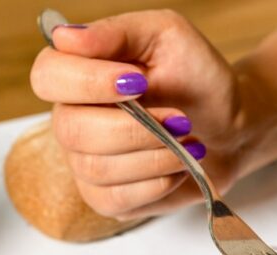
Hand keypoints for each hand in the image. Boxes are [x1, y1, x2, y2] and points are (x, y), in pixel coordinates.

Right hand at [30, 10, 257, 219]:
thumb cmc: (197, 79)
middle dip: (134, 128)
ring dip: (154, 155)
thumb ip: (117, 33)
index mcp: (77, 75)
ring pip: (97, 168)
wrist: (229, 128)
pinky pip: (116, 199)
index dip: (87, 82)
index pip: (47, 77)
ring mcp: (84, 164)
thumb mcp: (167, 37)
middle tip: (178, 120)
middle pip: (73, 131)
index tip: (137, 82)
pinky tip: (176, 167)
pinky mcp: (106, 199)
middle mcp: (72, 120)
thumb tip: (65, 38)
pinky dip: (156, 183)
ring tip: (186, 141)